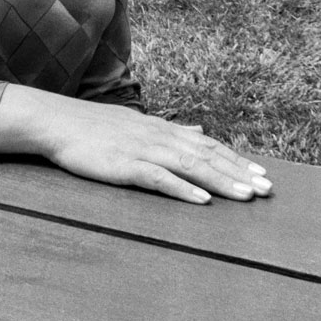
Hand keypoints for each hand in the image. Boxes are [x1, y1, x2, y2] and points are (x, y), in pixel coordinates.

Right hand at [0, 86, 272, 203]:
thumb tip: (197, 130)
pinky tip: (201, 200)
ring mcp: (140, 149)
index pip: (205, 144)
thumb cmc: (90, 126)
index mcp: (159, 128)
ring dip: (220, 181)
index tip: (259, 173)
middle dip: (238, 172)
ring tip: (245, 195)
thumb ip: (168, 129)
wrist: (54, 121)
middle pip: (205, 155)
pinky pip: (158, 178)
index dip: (234, 159)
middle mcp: (156, 136)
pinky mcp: (124, 164)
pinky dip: (182, 188)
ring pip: (189, 165)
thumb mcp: (134, 122)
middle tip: (266, 189)